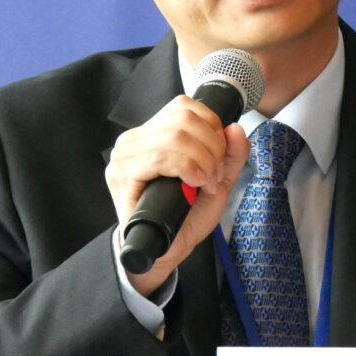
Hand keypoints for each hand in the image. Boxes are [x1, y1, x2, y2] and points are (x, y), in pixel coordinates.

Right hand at [105, 95, 249, 295]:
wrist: (166, 249)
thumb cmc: (185, 214)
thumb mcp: (218, 179)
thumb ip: (232, 154)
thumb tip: (235, 128)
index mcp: (154, 132)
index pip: (185, 106)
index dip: (212, 128)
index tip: (219, 157)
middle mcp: (135, 139)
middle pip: (184, 120)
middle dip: (211, 147)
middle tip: (214, 175)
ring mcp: (124, 155)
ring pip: (174, 136)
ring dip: (202, 160)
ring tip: (205, 182)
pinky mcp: (120, 175)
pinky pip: (159, 157)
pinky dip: (187, 168)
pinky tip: (194, 183)